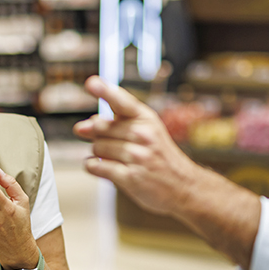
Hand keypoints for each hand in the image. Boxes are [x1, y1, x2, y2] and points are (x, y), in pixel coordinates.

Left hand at [73, 76, 199, 214]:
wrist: (182, 186)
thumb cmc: (160, 156)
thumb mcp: (148, 130)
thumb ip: (118, 123)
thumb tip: (86, 124)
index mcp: (146, 118)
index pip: (122, 101)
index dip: (104, 91)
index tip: (91, 83)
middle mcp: (142, 135)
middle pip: (100, 127)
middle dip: (96, 135)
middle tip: (106, 142)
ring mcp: (136, 156)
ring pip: (96, 147)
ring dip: (98, 153)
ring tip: (113, 158)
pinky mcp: (129, 177)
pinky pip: (96, 166)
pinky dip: (93, 166)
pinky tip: (101, 166)